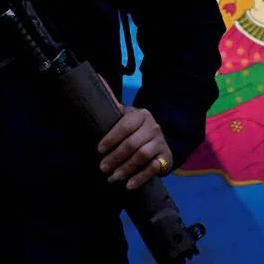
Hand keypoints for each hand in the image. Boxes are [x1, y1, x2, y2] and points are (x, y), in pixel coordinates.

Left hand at [96, 76, 171, 190]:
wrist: (159, 141)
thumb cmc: (134, 129)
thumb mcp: (124, 116)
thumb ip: (111, 102)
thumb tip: (96, 77)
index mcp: (140, 114)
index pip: (125, 125)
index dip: (111, 138)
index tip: (99, 149)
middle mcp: (153, 127)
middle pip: (132, 144)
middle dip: (115, 157)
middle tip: (102, 167)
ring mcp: (161, 142)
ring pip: (142, 157)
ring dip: (126, 169)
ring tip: (113, 177)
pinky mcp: (166, 158)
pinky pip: (153, 169)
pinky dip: (140, 178)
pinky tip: (129, 185)